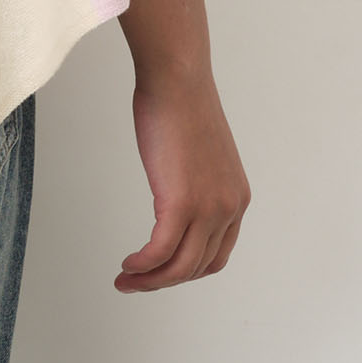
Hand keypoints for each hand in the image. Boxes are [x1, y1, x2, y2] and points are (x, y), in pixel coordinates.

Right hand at [115, 69, 250, 290]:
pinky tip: (127, 265)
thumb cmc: (181, 104)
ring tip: (125, 279)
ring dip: (150, 280)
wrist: (178, 79)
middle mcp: (229, 208)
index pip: (216, 255)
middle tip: (133, 282)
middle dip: (163, 281)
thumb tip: (176, 189)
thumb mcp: (200, 153)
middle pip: (196, 266)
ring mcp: (208, 208)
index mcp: (236, 198)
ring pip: (179, 266)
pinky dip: (142, 265)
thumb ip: (196, 180)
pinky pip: (160, 251)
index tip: (160, 271)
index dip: (186, 270)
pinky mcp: (181, 202)